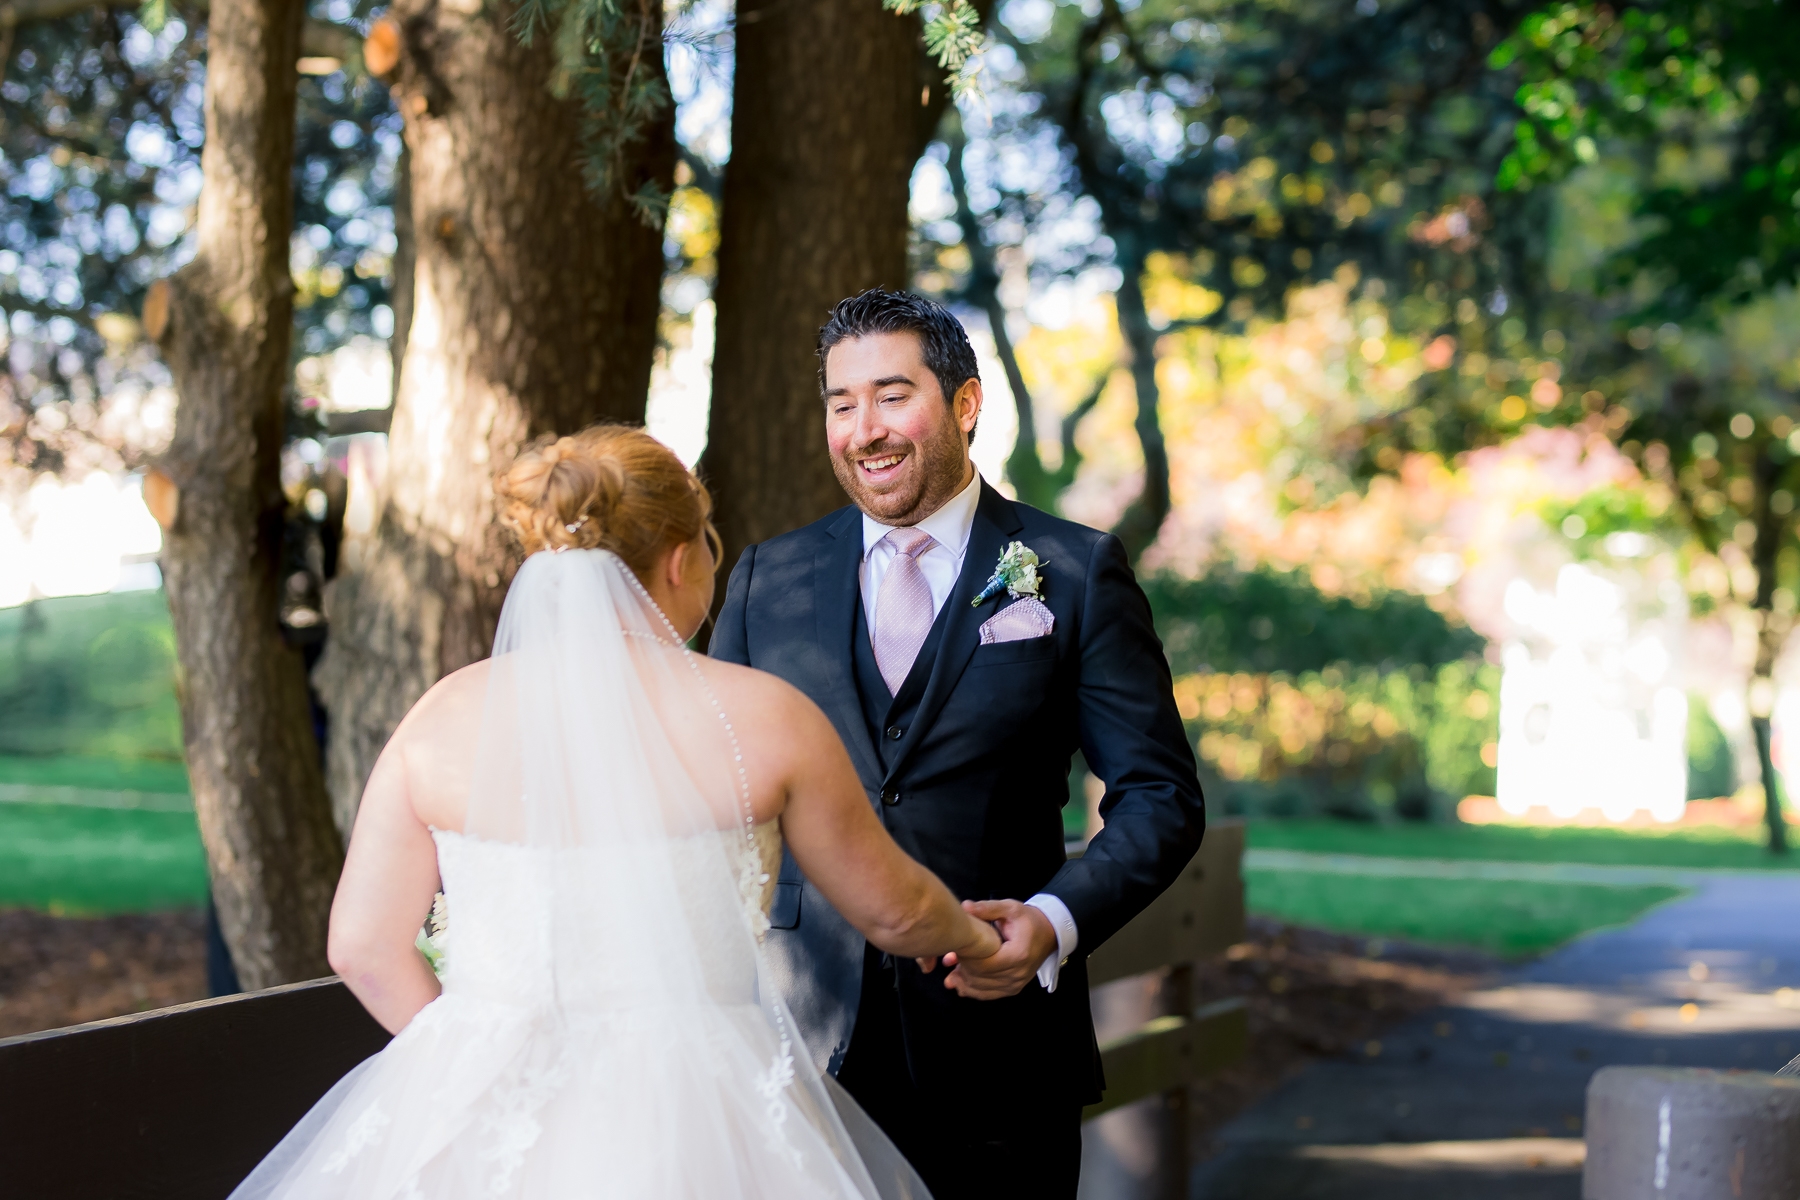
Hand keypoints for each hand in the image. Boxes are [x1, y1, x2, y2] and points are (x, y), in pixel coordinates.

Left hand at [938, 899, 1057, 1000]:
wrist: (1049, 933)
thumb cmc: (1029, 920)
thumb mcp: (1011, 908)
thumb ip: (987, 908)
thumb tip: (964, 907)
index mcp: (1017, 954)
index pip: (984, 964)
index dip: (966, 958)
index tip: (954, 949)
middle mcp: (1017, 973)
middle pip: (982, 978)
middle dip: (962, 970)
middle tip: (948, 960)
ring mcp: (1016, 984)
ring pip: (984, 990)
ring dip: (965, 984)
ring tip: (949, 976)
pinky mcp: (1014, 989)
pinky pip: (991, 994)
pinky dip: (974, 991)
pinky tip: (961, 986)